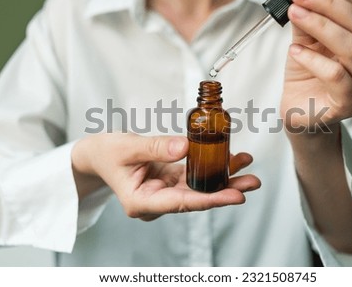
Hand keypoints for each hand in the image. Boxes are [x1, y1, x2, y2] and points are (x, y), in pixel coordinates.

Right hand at [72, 133, 259, 220]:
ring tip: (247, 165)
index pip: (181, 204)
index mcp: (142, 203)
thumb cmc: (106, 153)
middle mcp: (156, 202)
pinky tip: (230, 158)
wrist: (98, 155)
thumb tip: (185, 147)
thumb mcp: (127, 147)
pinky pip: (194, 176)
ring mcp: (164, 192)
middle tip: (252, 182)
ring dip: (223, 177)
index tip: (235, 196)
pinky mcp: (169, 181)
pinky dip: (211, 166)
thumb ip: (155, 148)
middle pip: (196, 198)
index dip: (210, 200)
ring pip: (199, 187)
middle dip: (225, 190)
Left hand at [282, 0, 351, 132]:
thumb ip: (305, 18)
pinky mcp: (350, 104)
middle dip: (328, 5)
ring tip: (295, 15)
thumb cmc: (305, 77)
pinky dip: (314, 59)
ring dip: (321, 27)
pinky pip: (336, 76)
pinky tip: (295, 51)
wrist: (299, 112)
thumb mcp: (304, 42)